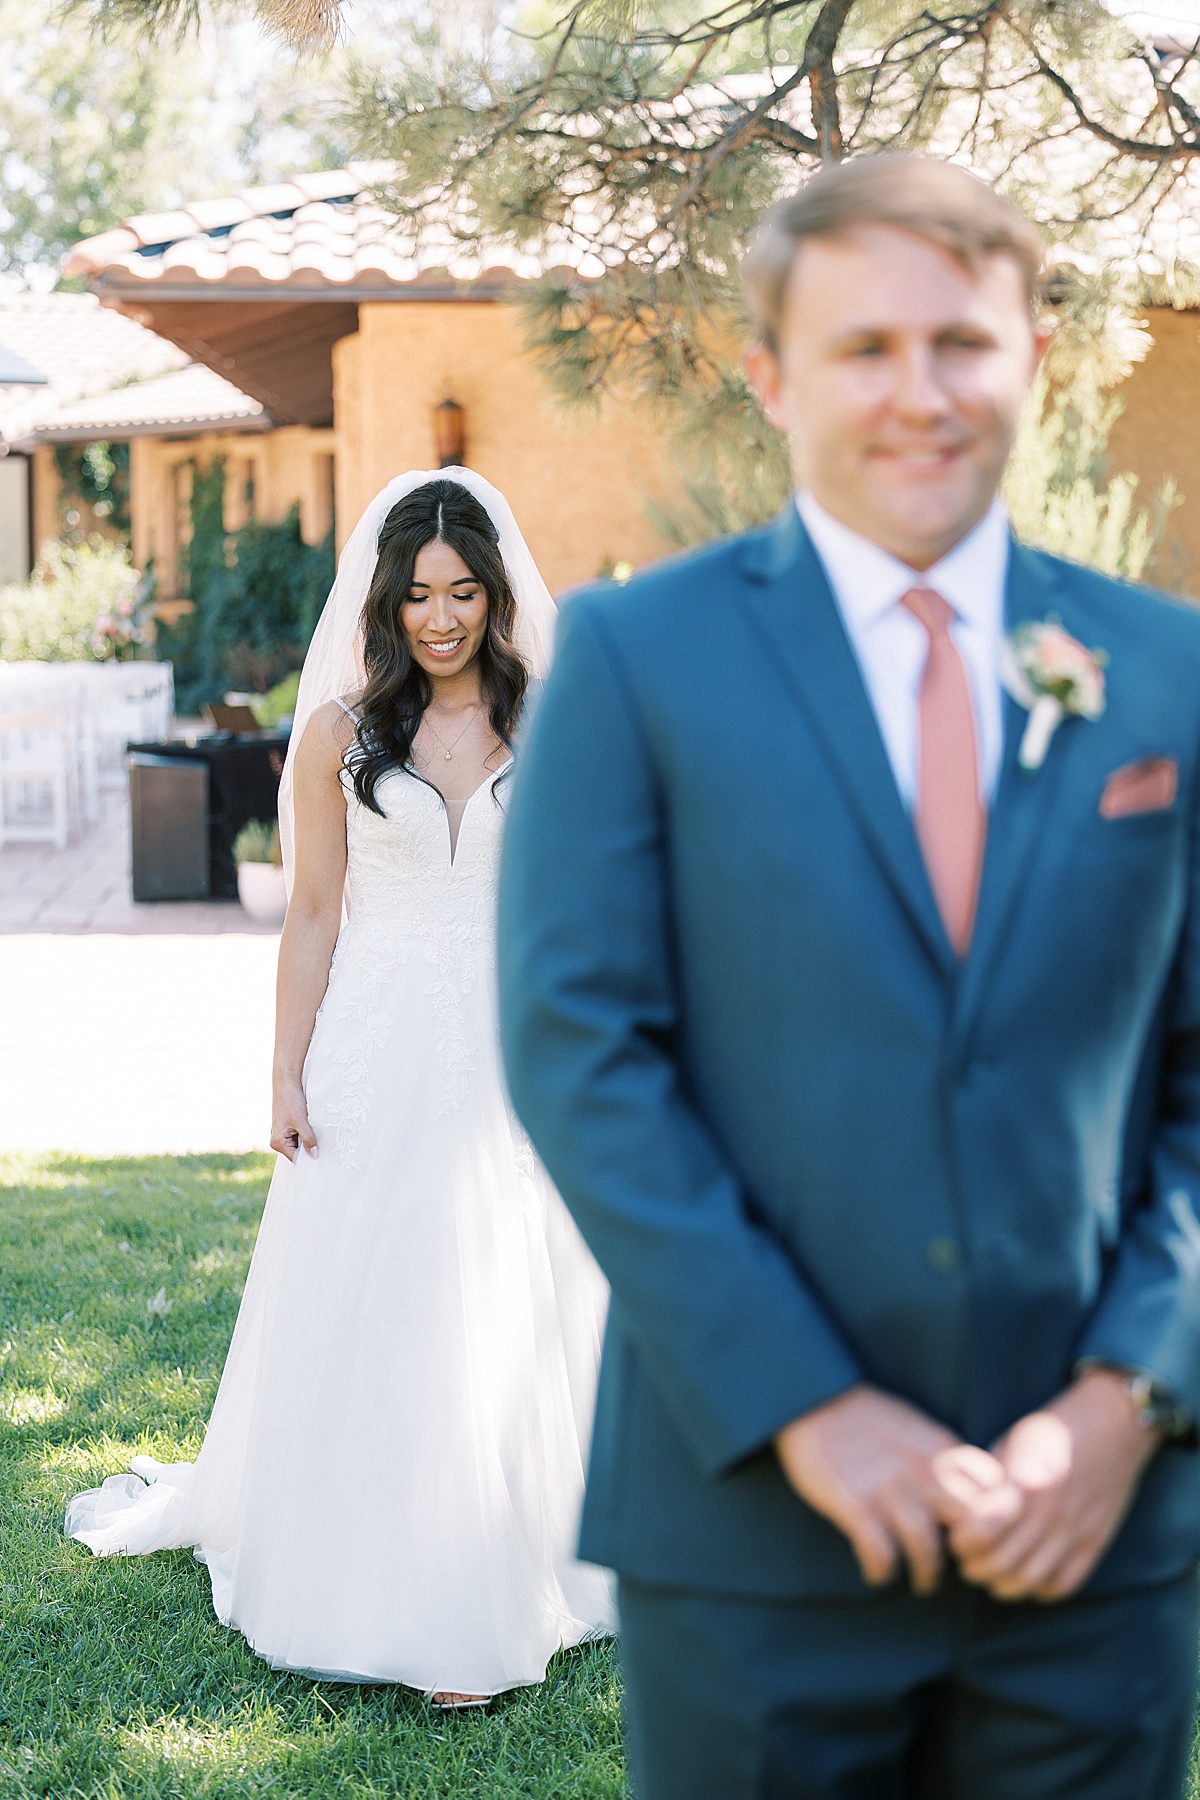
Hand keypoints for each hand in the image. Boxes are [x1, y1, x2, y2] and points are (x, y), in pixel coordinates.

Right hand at [271, 1077, 317, 1160]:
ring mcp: (281, 1135)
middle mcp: (277, 1141)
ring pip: (299, 1144)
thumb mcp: (301, 1121)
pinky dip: (305, 1134)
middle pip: (297, 1153)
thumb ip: (308, 1139)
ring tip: (317, 1135)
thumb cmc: (291, 1101)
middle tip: (323, 1147)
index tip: (322, 1159)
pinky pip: (298, 1137)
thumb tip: (315, 1156)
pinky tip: (312, 1128)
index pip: (295, 1158)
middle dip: (309, 1149)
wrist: (286, 1084)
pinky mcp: (286, 1129)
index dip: (308, 1159)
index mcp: (278, 1142)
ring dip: (308, 1140)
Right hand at [775, 1385, 1008, 1593]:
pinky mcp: (856, 1506)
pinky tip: (877, 1572)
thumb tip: (971, 1491)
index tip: (982, 1535)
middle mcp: (924, 1472)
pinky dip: (881, 1572)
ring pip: (928, 1551)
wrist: (814, 1399)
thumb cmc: (867, 1417)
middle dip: (971, 1554)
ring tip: (922, 1583)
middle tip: (961, 1566)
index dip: (995, 1521)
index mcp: (943, 1449)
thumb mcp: (919, 1427)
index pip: (994, 1493)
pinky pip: (881, 1556)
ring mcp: (890, 1491)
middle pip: (971, 1526)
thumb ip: (945, 1458)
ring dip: (927, 1575)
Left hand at [947, 1368, 1159, 1601]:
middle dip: (976, 1568)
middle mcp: (1051, 1513)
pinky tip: (1029, 1579)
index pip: (984, 1530)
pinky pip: (1066, 1583)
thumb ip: (993, 1479)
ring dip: (1005, 1586)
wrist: (1111, 1425)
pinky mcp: (1095, 1541)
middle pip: (1004, 1563)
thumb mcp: (1012, 1443)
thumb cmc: (1053, 1430)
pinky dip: (1043, 1590)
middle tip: (967, 1563)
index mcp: (1026, 1484)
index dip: (963, 1541)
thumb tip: (967, 1509)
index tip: (956, 1537)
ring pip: (1033, 1580)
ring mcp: (1076, 1531)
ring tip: (993, 1576)